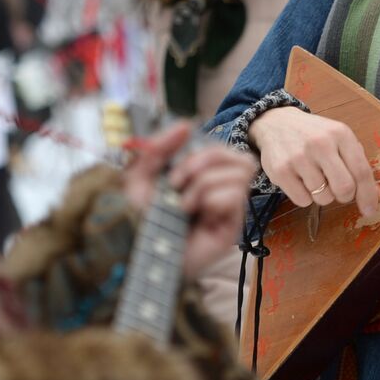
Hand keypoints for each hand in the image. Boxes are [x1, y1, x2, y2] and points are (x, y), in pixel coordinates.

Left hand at [123, 123, 256, 276]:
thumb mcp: (141, 178)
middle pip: (237, 155)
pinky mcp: (235, 224)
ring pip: (238, 174)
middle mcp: (223, 188)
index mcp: (205, 175)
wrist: (146, 255)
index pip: (221, 147)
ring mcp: (232, 207)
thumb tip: (185, 125)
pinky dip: (210, 200)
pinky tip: (196, 215)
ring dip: (203, 185)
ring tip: (184, 205)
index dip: (198, 151)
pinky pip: (235, 195)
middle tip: (176, 182)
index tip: (171, 170)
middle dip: (201, 162)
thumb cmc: (146, 220)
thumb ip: (158, 148)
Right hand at [247, 107, 379, 215]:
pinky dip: (304, 196)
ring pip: (323, 198)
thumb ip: (357, 164)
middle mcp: (319, 143)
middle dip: (345, 196)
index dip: (368, 195)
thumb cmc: (315, 136)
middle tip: (338, 189)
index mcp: (340, 133)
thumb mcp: (339, 139)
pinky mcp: (280, 171)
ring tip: (314, 177)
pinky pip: (302, 201)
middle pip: (344, 188)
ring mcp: (298, 157)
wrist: (275, 123)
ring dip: (322, 195)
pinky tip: (299, 179)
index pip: (361, 171)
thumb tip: (373, 195)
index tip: (370, 210)